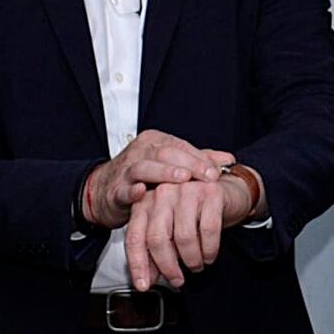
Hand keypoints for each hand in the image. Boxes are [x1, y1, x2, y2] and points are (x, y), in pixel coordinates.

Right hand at [84, 131, 232, 229]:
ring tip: (183, 178)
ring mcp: (126, 169)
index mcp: (155, 142)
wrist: (104, 191)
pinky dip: (133, 190)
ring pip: (145, 166)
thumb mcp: (172, 166)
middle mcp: (140, 151)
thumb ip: (199, 161)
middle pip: (166, 153)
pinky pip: (124, 188)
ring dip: (165, 172)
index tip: (217, 172)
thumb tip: (229, 159)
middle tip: (208, 176)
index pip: (181, 146)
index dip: (200, 158)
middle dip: (190, 164)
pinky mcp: (115, 190)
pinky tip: (143, 192)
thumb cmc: (144, 178)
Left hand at [124, 170, 258, 291]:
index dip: (138, 265)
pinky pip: (208, 230)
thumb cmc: (194, 212)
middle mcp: (162, 193)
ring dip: (192, 260)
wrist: (226, 191)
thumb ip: (155, 252)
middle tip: (177, 279)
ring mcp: (187, 190)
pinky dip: (209, 250)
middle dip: (168, 266)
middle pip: (157, 238)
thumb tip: (147, 279)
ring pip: (183, 237)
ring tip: (196, 265)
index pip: (135, 237)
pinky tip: (209, 255)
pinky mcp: (211, 193)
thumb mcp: (169, 230)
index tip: (143, 285)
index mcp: (145, 202)